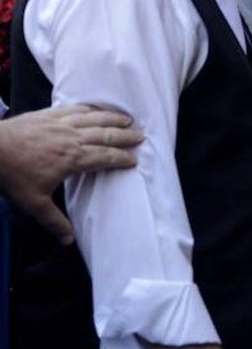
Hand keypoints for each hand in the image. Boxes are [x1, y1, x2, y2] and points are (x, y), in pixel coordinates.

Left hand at [0, 105, 142, 243]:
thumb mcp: (33, 203)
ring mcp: (61, 123)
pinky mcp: (48, 115)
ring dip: (112, 118)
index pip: (104, 157)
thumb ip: (53, 220)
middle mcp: (72, 138)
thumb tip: (68, 240)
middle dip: (124, 136)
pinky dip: (89, 108)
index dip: (121, 158)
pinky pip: (74, 109)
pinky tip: (97, 108)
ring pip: (93, 118)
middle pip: (105, 135)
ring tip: (128, 118)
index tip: (134, 160)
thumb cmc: (13, 176)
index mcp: (72, 159)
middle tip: (141, 136)